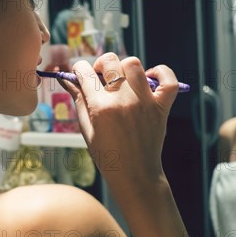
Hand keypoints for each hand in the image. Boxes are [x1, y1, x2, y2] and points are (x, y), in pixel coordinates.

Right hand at [61, 53, 177, 190]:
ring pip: (134, 64)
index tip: (81, 73)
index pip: (85, 72)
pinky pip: (169, 79)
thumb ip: (78, 100)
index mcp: (101, 107)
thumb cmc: (107, 155)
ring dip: (125, 67)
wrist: (135, 175)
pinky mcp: (162, 106)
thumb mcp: (87, 129)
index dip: (79, 69)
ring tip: (123, 80)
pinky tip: (150, 79)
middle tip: (101, 77)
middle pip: (110, 61)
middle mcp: (123, 100)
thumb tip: (66, 79)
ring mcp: (145, 102)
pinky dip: (161, 72)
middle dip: (101, 64)